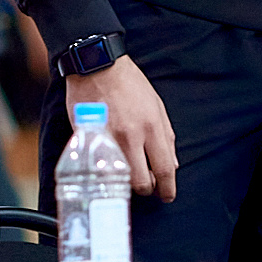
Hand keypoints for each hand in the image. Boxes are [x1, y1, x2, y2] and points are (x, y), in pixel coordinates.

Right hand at [70, 57, 176, 201]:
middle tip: (147, 184)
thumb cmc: (129, 83)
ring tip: (129, 173)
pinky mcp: (89, 139)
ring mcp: (108, 140)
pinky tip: (110, 165)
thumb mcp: (156, 105)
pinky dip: (107, 171)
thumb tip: (172, 164)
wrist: (97, 64)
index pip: (165, 169)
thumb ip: (167, 136)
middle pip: (142, 182)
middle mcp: (131, 137)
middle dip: (147, 188)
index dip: (168, 189)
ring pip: (120, 179)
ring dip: (127, 182)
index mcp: (152, 127)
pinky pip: (100, 166)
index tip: (167, 196)